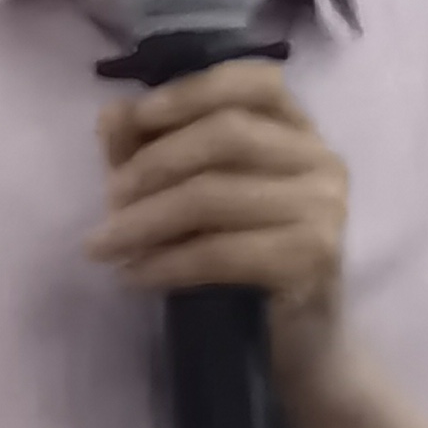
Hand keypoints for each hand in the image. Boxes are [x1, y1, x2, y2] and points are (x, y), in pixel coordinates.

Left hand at [91, 59, 353, 397]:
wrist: (298, 345)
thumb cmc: (243, 260)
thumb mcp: (190, 194)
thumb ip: (153, 150)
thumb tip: (112, 114)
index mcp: (299, 131)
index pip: (257, 82)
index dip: (194, 91)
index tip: (139, 116)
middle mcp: (322, 160)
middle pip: (227, 135)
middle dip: (153, 164)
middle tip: (108, 201)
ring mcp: (323, 210)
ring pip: (215, 195)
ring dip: (145, 220)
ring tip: (104, 245)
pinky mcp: (311, 259)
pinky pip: (221, 252)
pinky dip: (166, 263)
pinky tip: (133, 276)